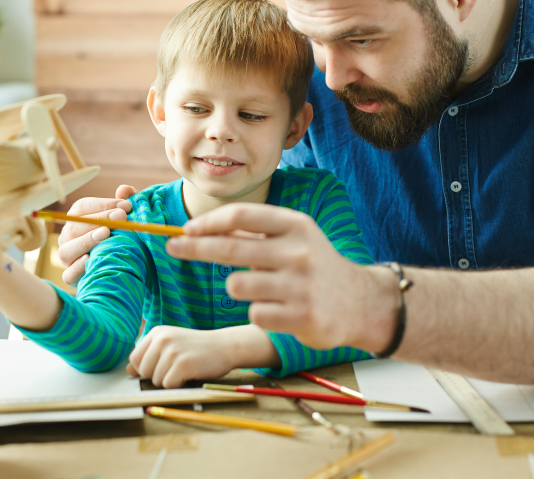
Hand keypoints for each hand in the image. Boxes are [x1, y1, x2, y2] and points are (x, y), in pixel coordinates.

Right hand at [58, 186, 135, 285]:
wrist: (125, 270)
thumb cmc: (123, 238)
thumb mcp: (127, 219)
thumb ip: (126, 203)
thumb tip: (124, 190)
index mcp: (77, 220)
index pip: (82, 207)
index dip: (103, 205)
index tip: (126, 205)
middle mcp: (68, 238)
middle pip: (74, 226)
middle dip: (99, 219)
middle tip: (121, 217)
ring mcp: (68, 259)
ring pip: (67, 250)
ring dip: (86, 240)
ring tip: (105, 234)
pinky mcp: (72, 279)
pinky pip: (68, 274)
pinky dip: (77, 268)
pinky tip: (90, 259)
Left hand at [126, 326, 247, 387]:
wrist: (224, 346)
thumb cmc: (195, 348)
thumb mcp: (170, 345)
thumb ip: (149, 356)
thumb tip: (128, 371)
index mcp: (156, 332)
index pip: (134, 359)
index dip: (145, 368)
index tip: (162, 365)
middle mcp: (162, 339)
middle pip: (143, 371)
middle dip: (157, 376)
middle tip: (175, 367)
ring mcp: (172, 351)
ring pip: (155, 380)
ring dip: (169, 381)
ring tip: (184, 369)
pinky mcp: (183, 364)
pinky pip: (168, 385)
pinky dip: (178, 385)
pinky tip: (189, 374)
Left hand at [165, 204, 394, 351]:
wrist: (361, 302)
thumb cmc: (315, 265)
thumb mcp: (294, 237)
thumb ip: (254, 233)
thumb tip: (199, 229)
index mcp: (295, 225)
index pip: (241, 216)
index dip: (208, 223)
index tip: (185, 230)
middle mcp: (298, 251)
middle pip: (230, 248)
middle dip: (194, 248)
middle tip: (172, 248)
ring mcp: (300, 286)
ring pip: (237, 286)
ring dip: (236, 288)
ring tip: (256, 289)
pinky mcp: (301, 317)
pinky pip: (255, 314)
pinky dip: (258, 312)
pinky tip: (277, 310)